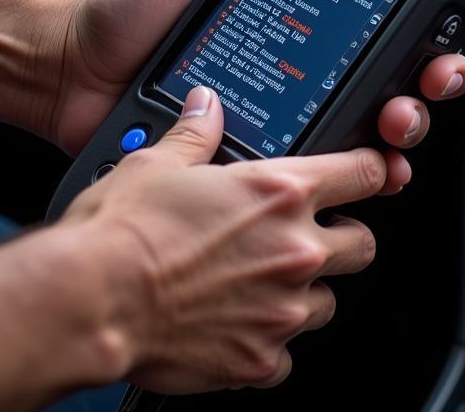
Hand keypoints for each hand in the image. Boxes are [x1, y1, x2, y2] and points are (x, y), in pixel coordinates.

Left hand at [52, 0, 464, 188]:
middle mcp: (302, 66)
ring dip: (398, 132)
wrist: (75, 69)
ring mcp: (283, 113)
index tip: (437, 36)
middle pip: (390, 80)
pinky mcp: (254, 154)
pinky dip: (347, 172)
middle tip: (428, 81)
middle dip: (428, 84)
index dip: (421, 33)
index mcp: (299, 16)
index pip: (376, 24)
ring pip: (364, 132)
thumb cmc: (130, 9)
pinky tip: (361, 167)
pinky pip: (311, 169)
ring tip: (393, 125)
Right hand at [62, 86, 384, 391]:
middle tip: (313, 236)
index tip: (373, 174)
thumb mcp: (161, 161)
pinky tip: (241, 329)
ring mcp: (281, 309)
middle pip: (363, 243)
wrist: (90, 301)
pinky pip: (286, 358)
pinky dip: (270, 346)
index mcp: (280, 192)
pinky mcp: (257, 359)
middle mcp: (294, 249)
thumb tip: (207, 105)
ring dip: (307, 292)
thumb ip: (197, 132)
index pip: (366, 173)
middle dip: (345, 237)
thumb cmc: (122, 231)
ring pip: (329, 302)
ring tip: (268, 285)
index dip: (374, 170)